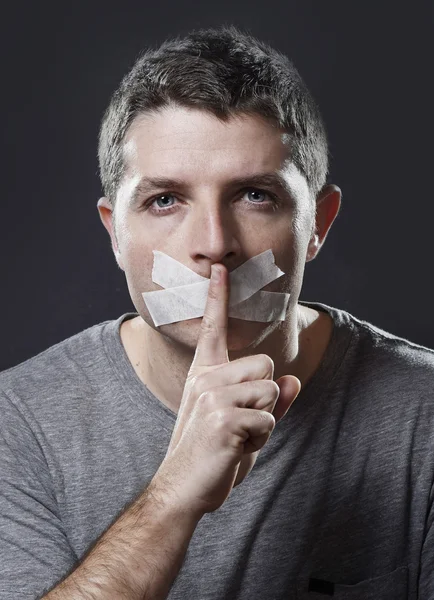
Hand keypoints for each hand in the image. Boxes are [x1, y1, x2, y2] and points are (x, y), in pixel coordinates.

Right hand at [153, 263, 300, 516]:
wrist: (183, 488)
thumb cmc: (212, 453)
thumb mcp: (242, 423)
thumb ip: (268, 401)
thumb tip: (292, 381)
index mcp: (205, 374)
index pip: (213, 328)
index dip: (217, 297)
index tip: (219, 268)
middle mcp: (206, 377)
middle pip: (266, 364)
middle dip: (264, 397)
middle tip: (239, 424)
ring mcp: (212, 396)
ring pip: (270, 390)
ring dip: (264, 420)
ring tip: (237, 437)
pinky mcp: (223, 418)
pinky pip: (268, 420)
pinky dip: (260, 441)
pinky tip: (234, 450)